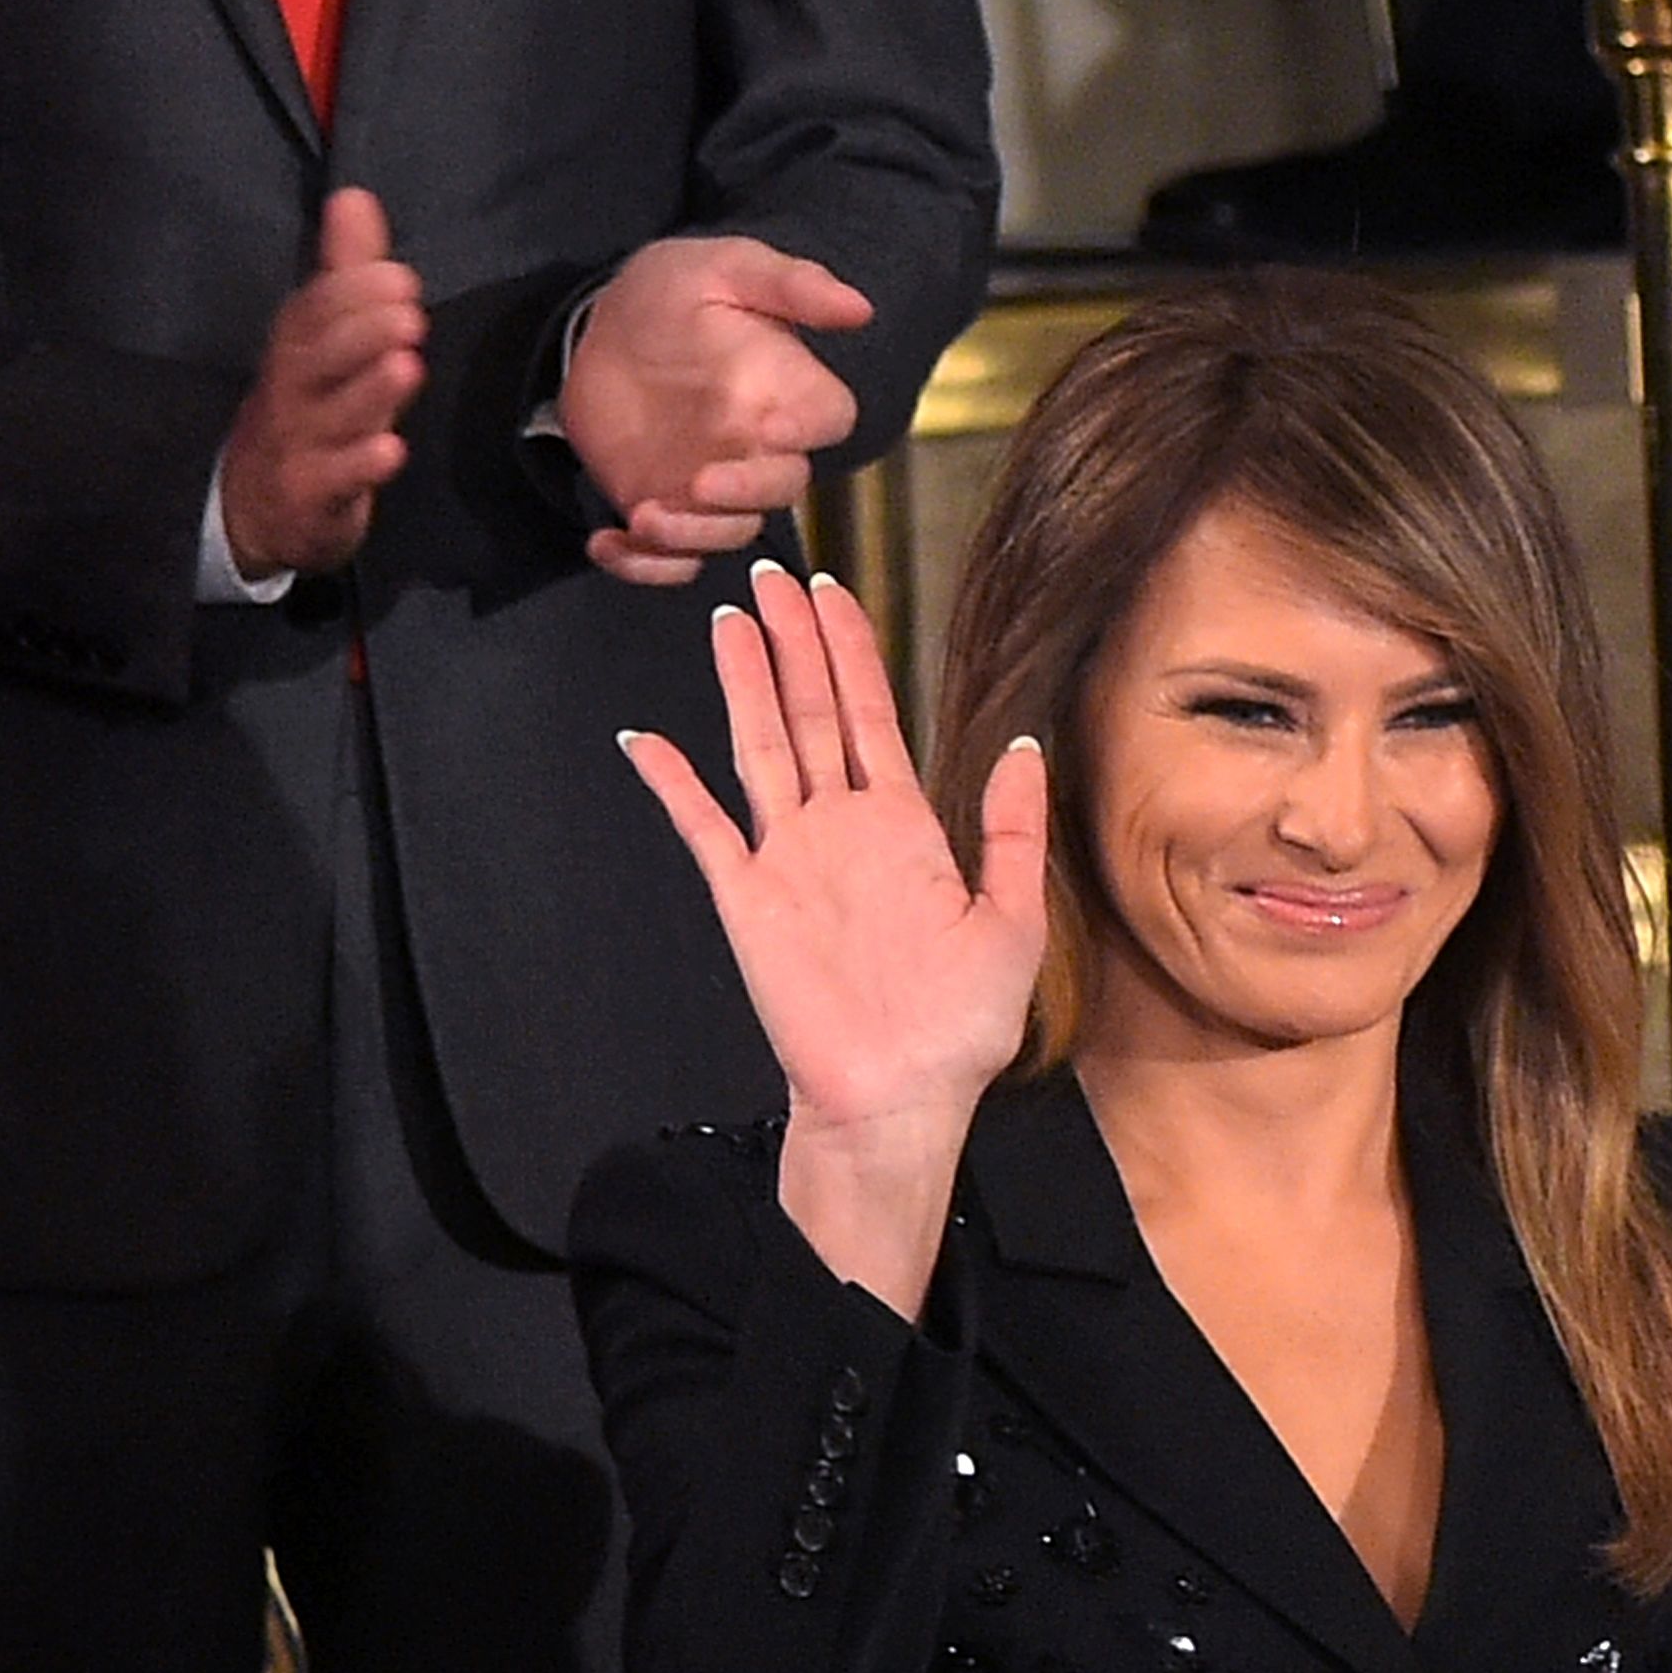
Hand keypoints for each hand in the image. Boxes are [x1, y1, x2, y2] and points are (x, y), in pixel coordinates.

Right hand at [219, 187, 424, 579]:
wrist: (253, 509)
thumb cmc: (304, 412)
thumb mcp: (321, 340)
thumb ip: (343, 273)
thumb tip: (356, 197)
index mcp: (297, 348)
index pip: (315, 311)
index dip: (352, 292)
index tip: (399, 276)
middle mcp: (293, 391)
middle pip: (319, 356)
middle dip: (363, 331)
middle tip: (409, 312)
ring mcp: (299, 446)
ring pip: (332, 417)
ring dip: (370, 391)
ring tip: (408, 365)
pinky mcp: (311, 499)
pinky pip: (334, 482)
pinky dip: (361, 466)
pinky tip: (392, 450)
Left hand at [562, 236, 869, 586]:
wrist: (600, 329)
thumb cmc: (672, 292)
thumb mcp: (727, 268)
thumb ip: (792, 285)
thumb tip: (861, 309)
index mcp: (786, 391)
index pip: (828, 420)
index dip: (809, 430)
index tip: (773, 427)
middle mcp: (759, 449)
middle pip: (780, 491)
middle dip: (744, 496)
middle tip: (700, 482)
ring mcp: (714, 488)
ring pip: (727, 533)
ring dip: (690, 537)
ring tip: (644, 515)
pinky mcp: (668, 511)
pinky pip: (669, 561)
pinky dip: (642, 567)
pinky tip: (605, 543)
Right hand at [625, 559, 1046, 1146]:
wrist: (899, 1099)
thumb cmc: (958, 1030)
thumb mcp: (1012, 921)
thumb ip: (1013, 829)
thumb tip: (1024, 742)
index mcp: (905, 829)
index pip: (871, 715)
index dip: (851, 650)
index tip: (833, 590)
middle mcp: (842, 830)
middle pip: (810, 711)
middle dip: (792, 640)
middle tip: (771, 573)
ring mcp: (789, 859)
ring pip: (761, 746)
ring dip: (744, 682)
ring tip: (729, 618)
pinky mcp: (748, 898)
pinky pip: (703, 827)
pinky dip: (673, 783)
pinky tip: (646, 739)